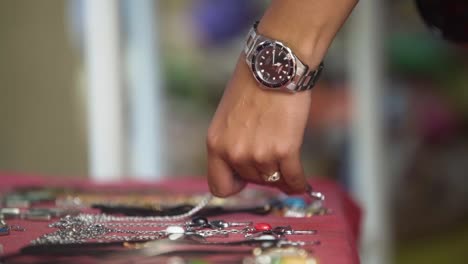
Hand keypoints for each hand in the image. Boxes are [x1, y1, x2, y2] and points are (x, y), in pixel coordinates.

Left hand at [206, 56, 311, 196]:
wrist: (274, 64)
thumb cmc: (253, 84)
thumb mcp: (229, 117)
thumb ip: (233, 143)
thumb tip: (249, 165)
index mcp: (216, 144)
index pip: (219, 186)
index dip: (235, 184)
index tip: (244, 179)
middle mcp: (234, 152)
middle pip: (252, 181)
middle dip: (262, 171)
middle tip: (273, 156)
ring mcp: (259, 153)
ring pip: (273, 180)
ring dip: (282, 174)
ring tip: (288, 162)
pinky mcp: (284, 150)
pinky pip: (293, 179)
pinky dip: (299, 183)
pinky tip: (303, 183)